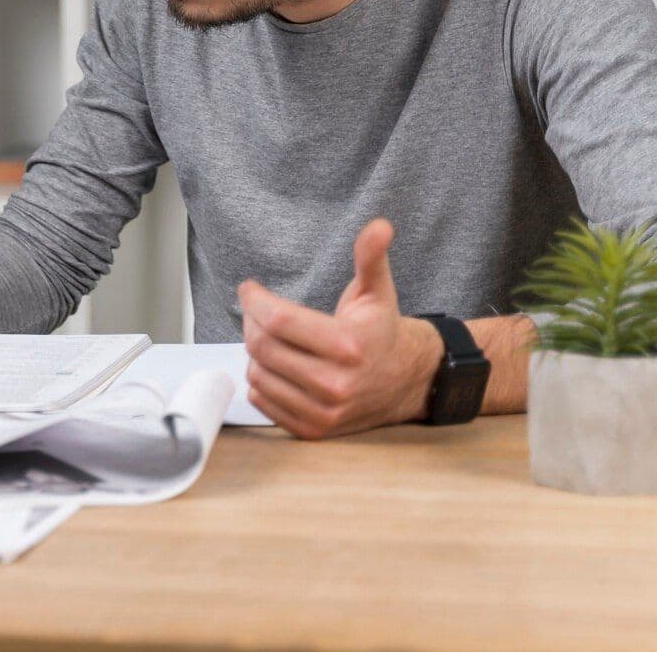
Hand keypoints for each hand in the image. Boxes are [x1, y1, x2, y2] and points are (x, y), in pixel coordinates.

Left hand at [237, 218, 443, 438]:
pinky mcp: (314, 430)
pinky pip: (264, 401)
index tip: (249, 289)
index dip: (254, 300)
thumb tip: (379, 226)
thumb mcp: (378, 290)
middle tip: (255, 310)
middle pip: (262, 347)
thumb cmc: (381, 331)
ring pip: (258, 374)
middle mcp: (336, 384)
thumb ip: (371, 257)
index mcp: (349, 346)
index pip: (278, 320)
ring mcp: (324, 411)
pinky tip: (276, 365)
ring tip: (270, 337)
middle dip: (251, 322)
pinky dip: (261, 380)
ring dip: (255, 351)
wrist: (406, 381)